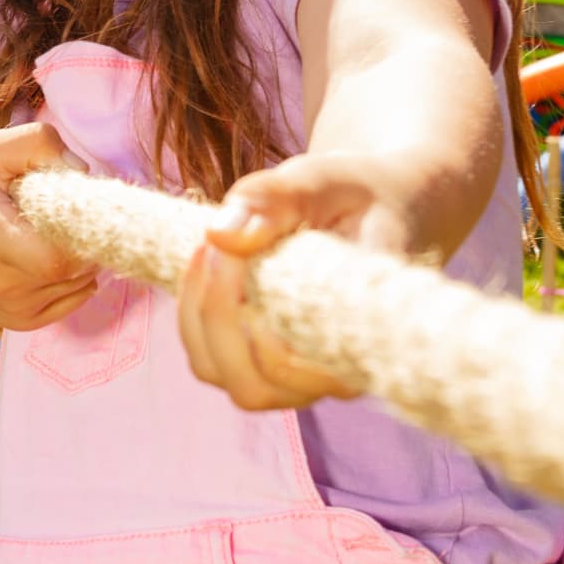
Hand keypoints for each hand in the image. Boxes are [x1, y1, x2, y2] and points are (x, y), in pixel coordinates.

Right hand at [0, 123, 99, 332]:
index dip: (79, 228)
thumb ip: (37, 142)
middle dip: (82, 236)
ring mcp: (10, 309)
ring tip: (43, 230)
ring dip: (79, 254)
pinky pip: (74, 297)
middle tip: (61, 210)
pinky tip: (46, 250)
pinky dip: (74, 274)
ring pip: (80, 283)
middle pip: (74, 269)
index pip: (57, 255)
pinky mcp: (20, 321)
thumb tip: (81, 170)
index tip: (73, 201)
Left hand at [178, 152, 399, 410]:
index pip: (294, 363)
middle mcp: (335, 374)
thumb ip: (275, 197)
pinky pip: (209, 361)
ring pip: (222, 376)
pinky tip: (207, 263)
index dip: (247, 312)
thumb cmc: (352, 196)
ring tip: (210, 251)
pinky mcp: (264, 367)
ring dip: (199, 314)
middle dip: (217, 311)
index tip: (231, 246)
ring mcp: (298, 378)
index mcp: (364, 337)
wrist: (371, 209)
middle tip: (214, 245)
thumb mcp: (322, 180)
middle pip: (253, 383)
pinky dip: (192, 316)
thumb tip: (219, 234)